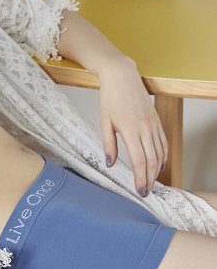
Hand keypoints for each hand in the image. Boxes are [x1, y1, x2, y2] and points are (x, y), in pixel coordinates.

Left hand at [99, 61, 167, 194]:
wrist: (122, 76)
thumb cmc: (110, 97)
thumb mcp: (104, 121)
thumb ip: (108, 144)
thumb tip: (110, 164)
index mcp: (130, 130)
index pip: (140, 161)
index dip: (141, 178)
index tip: (139, 191)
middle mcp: (145, 129)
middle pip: (152, 161)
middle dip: (150, 179)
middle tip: (146, 191)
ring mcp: (153, 125)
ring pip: (160, 153)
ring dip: (157, 170)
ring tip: (151, 182)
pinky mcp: (157, 121)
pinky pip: (163, 143)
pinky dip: (163, 156)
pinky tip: (159, 165)